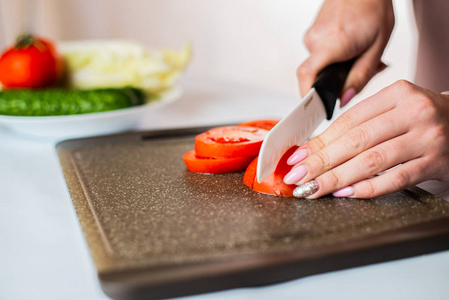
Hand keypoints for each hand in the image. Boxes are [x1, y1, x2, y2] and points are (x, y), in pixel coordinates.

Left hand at [283, 80, 448, 198]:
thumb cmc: (424, 119)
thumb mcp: (396, 108)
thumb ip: (363, 123)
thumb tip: (317, 147)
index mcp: (398, 94)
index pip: (348, 120)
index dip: (319, 141)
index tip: (297, 156)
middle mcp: (414, 112)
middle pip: (356, 140)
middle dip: (321, 162)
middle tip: (297, 177)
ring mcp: (428, 138)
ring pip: (372, 161)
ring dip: (337, 178)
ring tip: (314, 188)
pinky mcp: (437, 162)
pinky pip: (396, 178)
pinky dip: (368, 188)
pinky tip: (346, 193)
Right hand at [298, 0, 393, 105]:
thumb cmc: (373, 7)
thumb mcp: (377, 47)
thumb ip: (360, 77)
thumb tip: (343, 100)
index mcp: (332, 43)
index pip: (307, 75)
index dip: (307, 97)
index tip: (314, 111)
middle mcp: (316, 39)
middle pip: (316, 76)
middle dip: (334, 82)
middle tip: (356, 73)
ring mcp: (311, 35)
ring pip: (319, 66)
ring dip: (336, 69)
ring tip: (357, 56)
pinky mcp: (312, 34)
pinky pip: (319, 55)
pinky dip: (333, 58)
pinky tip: (349, 48)